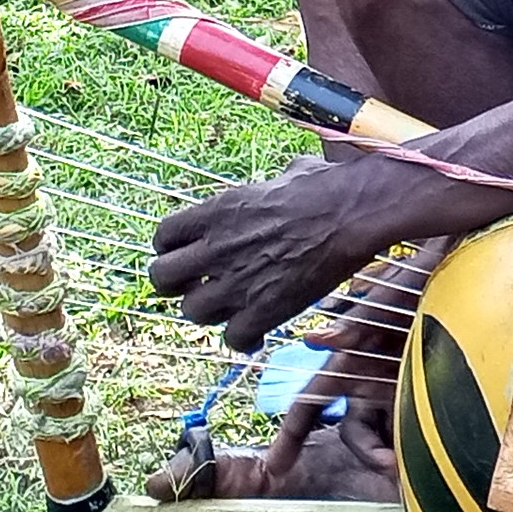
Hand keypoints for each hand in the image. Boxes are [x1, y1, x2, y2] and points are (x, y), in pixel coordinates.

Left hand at [149, 155, 386, 349]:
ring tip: (230, 308)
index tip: (188, 253)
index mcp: (217, 211)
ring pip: (192, 312)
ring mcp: (237, 282)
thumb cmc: (326, 186)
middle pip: (161, 277)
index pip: (164, 236)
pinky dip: (243, 338)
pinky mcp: (264, 310)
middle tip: (198, 284)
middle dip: (176, 284)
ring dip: (209, 312)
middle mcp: (216, 248)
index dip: (172, 248)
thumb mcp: (289, 172)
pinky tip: (257, 331)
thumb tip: (293, 174)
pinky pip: (232, 338)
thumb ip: (273, 183)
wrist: (351, 214)